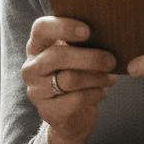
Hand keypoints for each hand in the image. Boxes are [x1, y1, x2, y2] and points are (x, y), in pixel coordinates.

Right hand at [21, 16, 116, 143]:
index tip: (88, 31)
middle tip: (112, 60)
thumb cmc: (78, 76)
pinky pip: (75, 100)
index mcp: (37, 47)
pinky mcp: (47, 111)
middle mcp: (31, 68)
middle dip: (90, 57)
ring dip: (96, 78)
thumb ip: (84, 43)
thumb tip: (109, 32)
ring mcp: (36, 91)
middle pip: (57, 56)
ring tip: (110, 78)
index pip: (41, 29)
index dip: (63, 27)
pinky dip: (94, 94)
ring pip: (69, 79)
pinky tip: (102, 92)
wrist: (73, 116)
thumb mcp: (78, 56)